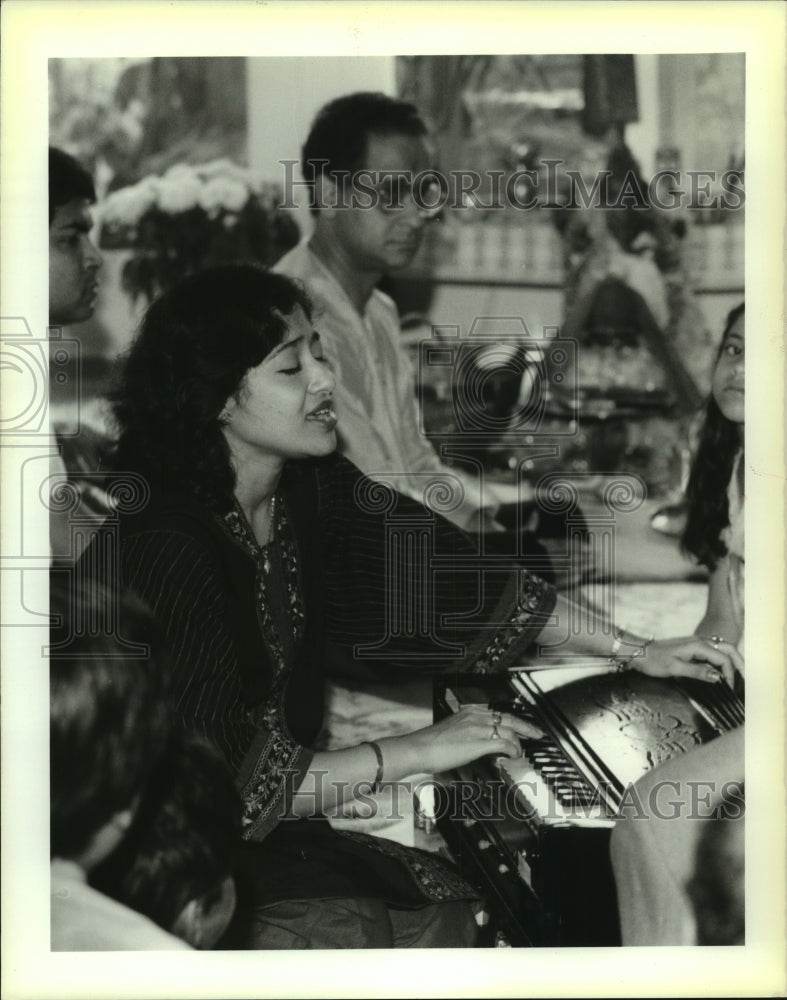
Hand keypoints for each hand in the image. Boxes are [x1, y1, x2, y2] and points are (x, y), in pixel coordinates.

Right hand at [410, 705, 543, 774]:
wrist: (418, 748)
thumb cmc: (429, 744)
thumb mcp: (452, 732)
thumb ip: (467, 734)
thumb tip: (478, 744)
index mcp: (468, 712)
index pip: (497, 712)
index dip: (513, 720)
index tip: (521, 725)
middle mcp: (475, 716)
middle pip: (508, 718)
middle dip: (526, 726)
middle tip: (537, 733)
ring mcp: (478, 728)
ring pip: (508, 730)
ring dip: (519, 742)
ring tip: (522, 751)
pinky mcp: (478, 742)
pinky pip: (504, 743)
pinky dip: (513, 749)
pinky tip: (513, 755)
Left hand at [633, 636, 742, 687]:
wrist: (640, 652)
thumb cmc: (654, 660)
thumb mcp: (675, 668)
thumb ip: (698, 672)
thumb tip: (718, 677)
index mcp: (698, 646)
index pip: (724, 659)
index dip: (730, 674)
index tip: (729, 689)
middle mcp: (700, 642)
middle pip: (729, 649)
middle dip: (740, 663)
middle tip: (746, 679)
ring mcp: (697, 643)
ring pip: (722, 650)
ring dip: (732, 662)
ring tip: (738, 677)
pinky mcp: (693, 648)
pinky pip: (713, 653)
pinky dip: (722, 662)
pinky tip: (721, 672)